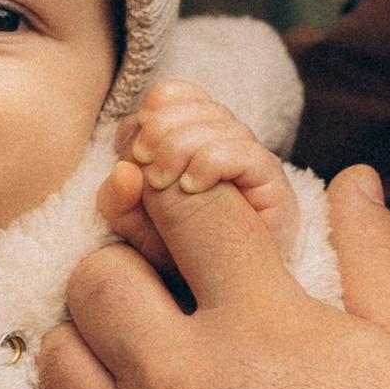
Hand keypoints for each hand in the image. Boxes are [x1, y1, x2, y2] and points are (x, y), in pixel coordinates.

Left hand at [40, 165, 389, 388]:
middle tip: (163, 297)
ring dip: (93, 345)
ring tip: (142, 365)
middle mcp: (177, 375)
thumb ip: (377, 259)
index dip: (179, 181)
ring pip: (58, 350)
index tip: (184, 196)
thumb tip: (357, 182)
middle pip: (97, 272)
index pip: (185, 200)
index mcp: (259, 324)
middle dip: (128, 271)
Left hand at [104, 81, 297, 260]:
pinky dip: (211, 162)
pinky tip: (192, 188)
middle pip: (193, 103)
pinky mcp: (271, 180)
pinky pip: (244, 152)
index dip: (146, 119)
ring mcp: (249, 157)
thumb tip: (120, 171)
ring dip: (180, 146)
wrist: (225, 291)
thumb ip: (118, 202)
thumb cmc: (181, 257)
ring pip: (217, 120)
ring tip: (163, 185)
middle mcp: (222, 139)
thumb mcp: (136, 230)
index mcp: (190, 138)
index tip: (131, 155)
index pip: (170, 97)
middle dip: (160, 129)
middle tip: (144, 166)